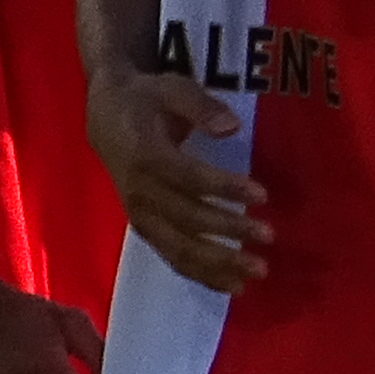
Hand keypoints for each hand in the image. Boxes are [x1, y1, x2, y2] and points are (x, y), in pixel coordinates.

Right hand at [89, 59, 269, 288]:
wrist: (105, 116)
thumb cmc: (146, 100)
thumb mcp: (171, 88)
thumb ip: (200, 106)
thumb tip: (231, 127)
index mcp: (144, 154)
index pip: (188, 177)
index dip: (224, 188)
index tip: (262, 195)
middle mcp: (139, 191)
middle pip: (186, 218)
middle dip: (228, 230)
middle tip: (269, 236)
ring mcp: (139, 215)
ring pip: (178, 247)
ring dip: (218, 263)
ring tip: (256, 272)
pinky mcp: (144, 229)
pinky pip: (172, 257)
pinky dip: (202, 274)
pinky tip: (233, 284)